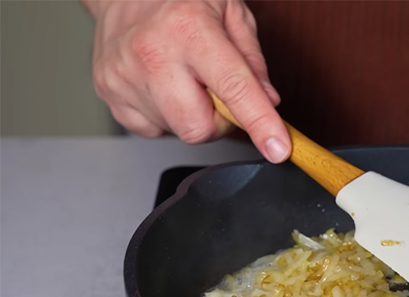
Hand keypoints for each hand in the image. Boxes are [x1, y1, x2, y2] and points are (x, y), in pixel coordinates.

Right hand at [84, 0, 290, 161]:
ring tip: (183, 77)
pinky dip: (166, 114)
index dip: (260, 122)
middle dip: (219, 120)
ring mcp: (124, 77)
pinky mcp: (108, 93)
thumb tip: (268, 101)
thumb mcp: (230, 10)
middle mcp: (152, 54)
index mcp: (188, 29)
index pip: (233, 88)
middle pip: (200, 128)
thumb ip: (253, 58)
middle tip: (216, 90)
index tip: (277, 149)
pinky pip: (153, 128)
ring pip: (178, 131)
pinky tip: (162, 84)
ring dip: (191, 113)